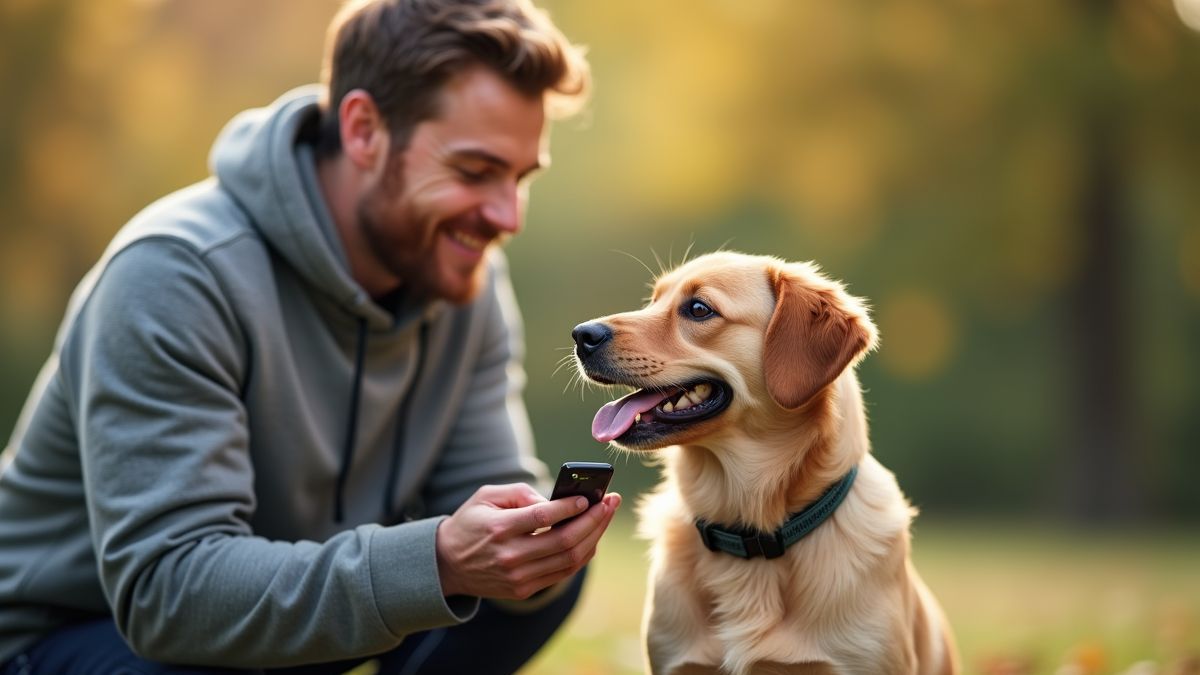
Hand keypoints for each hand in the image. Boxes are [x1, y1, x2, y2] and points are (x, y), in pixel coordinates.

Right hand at [435, 483, 620, 599]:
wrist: (447, 564)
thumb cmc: (470, 523)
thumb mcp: (486, 496)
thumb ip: (520, 493)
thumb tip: (555, 501)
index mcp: (499, 529)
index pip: (543, 517)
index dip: (570, 507)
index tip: (589, 496)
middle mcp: (510, 556)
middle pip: (564, 541)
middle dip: (594, 520)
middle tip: (610, 502)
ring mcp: (519, 578)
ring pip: (569, 560)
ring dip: (594, 536)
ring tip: (606, 515)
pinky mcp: (524, 590)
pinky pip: (563, 572)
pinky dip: (582, 554)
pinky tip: (591, 535)